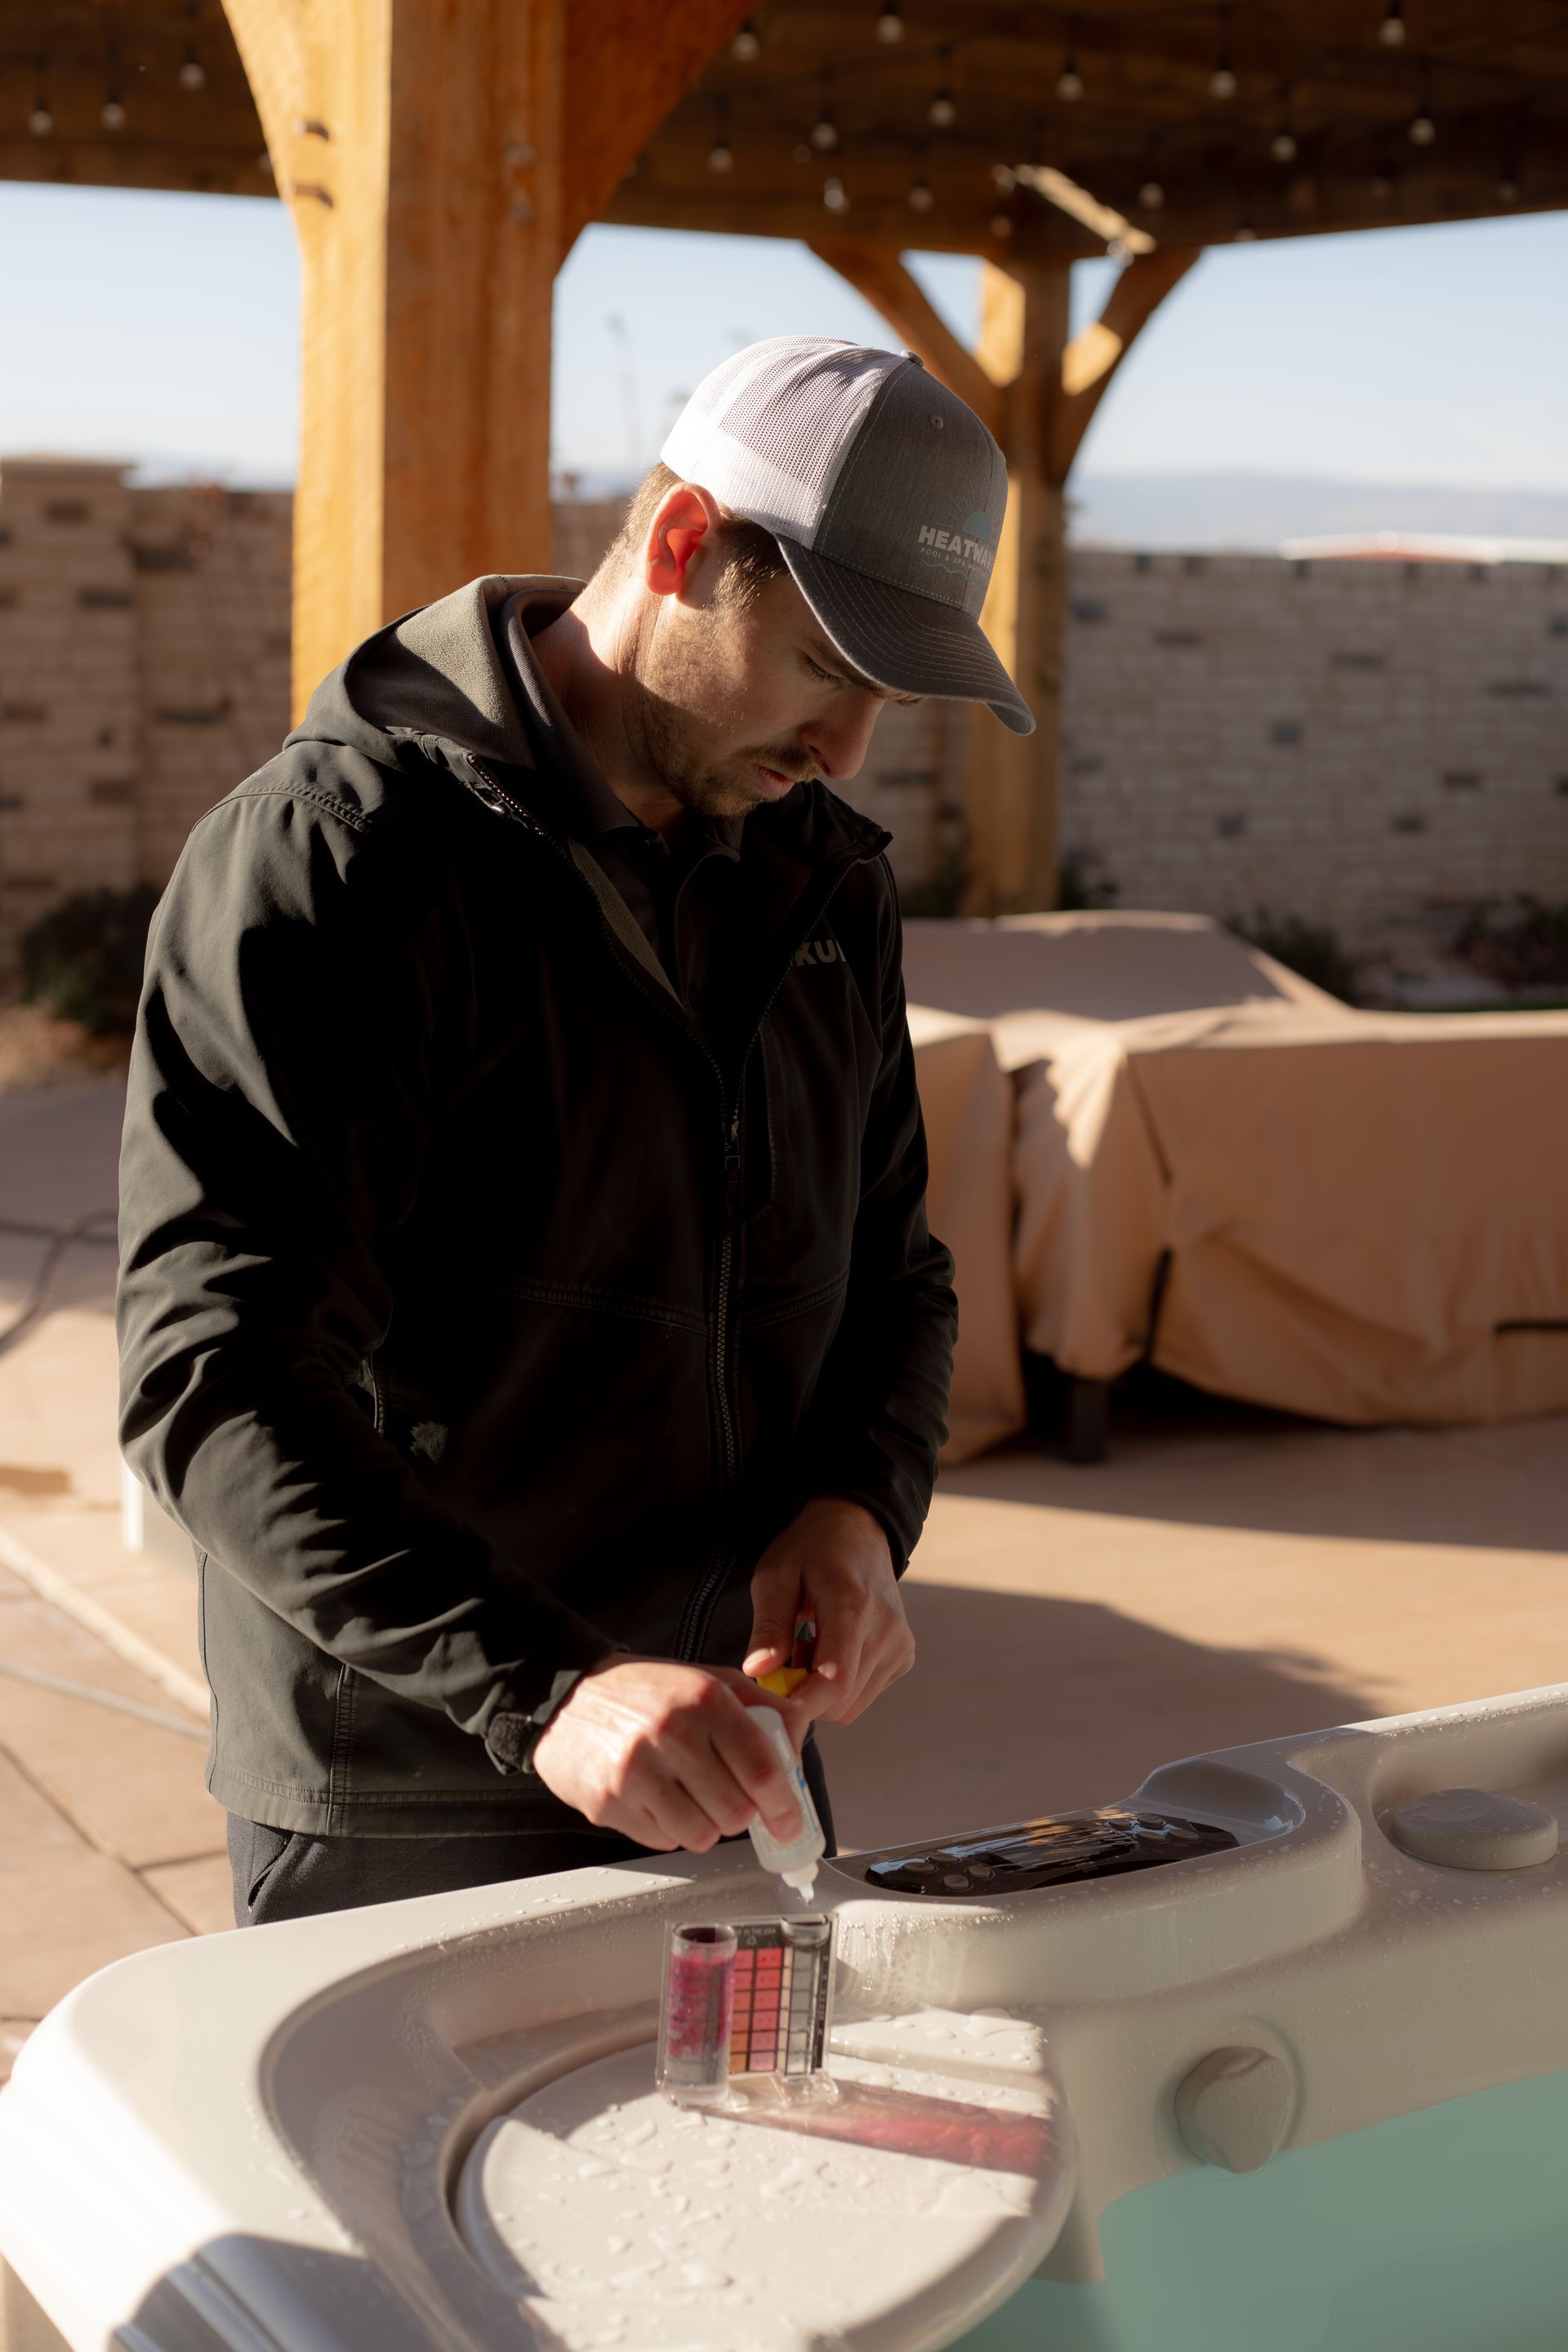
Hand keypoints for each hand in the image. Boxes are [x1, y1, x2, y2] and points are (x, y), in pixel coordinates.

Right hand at [530, 1657, 806, 1853]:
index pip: (762, 1769)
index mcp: (704, 1700)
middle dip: (740, 1813)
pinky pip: (663, 1841)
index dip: (784, 1805)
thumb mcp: (706, 1679)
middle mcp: (671, 1735)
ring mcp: (636, 1773)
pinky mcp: (608, 1803)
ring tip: (687, 1794)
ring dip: (704, 1824)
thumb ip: (760, 1706)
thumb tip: (798, 1740)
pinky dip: (669, 1828)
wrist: (565, 1697)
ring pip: (701, 1835)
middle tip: (728, 1797)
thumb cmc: (641, 1691)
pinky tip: (656, 1798)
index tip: (789, 1822)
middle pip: (736, 1812)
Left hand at [743, 1496, 913, 1728]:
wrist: (857, 1528)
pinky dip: (840, 1686)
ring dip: (821, 1691)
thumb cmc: (811, 1548)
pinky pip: (865, 1695)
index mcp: (852, 1605)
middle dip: (803, 1694)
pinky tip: (829, 1649)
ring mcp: (900, 1645)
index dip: (800, 1702)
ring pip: (852, 1705)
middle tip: (784, 1658)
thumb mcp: (775, 1575)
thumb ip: (768, 1626)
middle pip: (841, 1700)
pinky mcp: (904, 1655)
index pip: (835, 1679)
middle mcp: (886, 1630)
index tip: (770, 1701)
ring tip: (808, 1647)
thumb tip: (757, 1670)